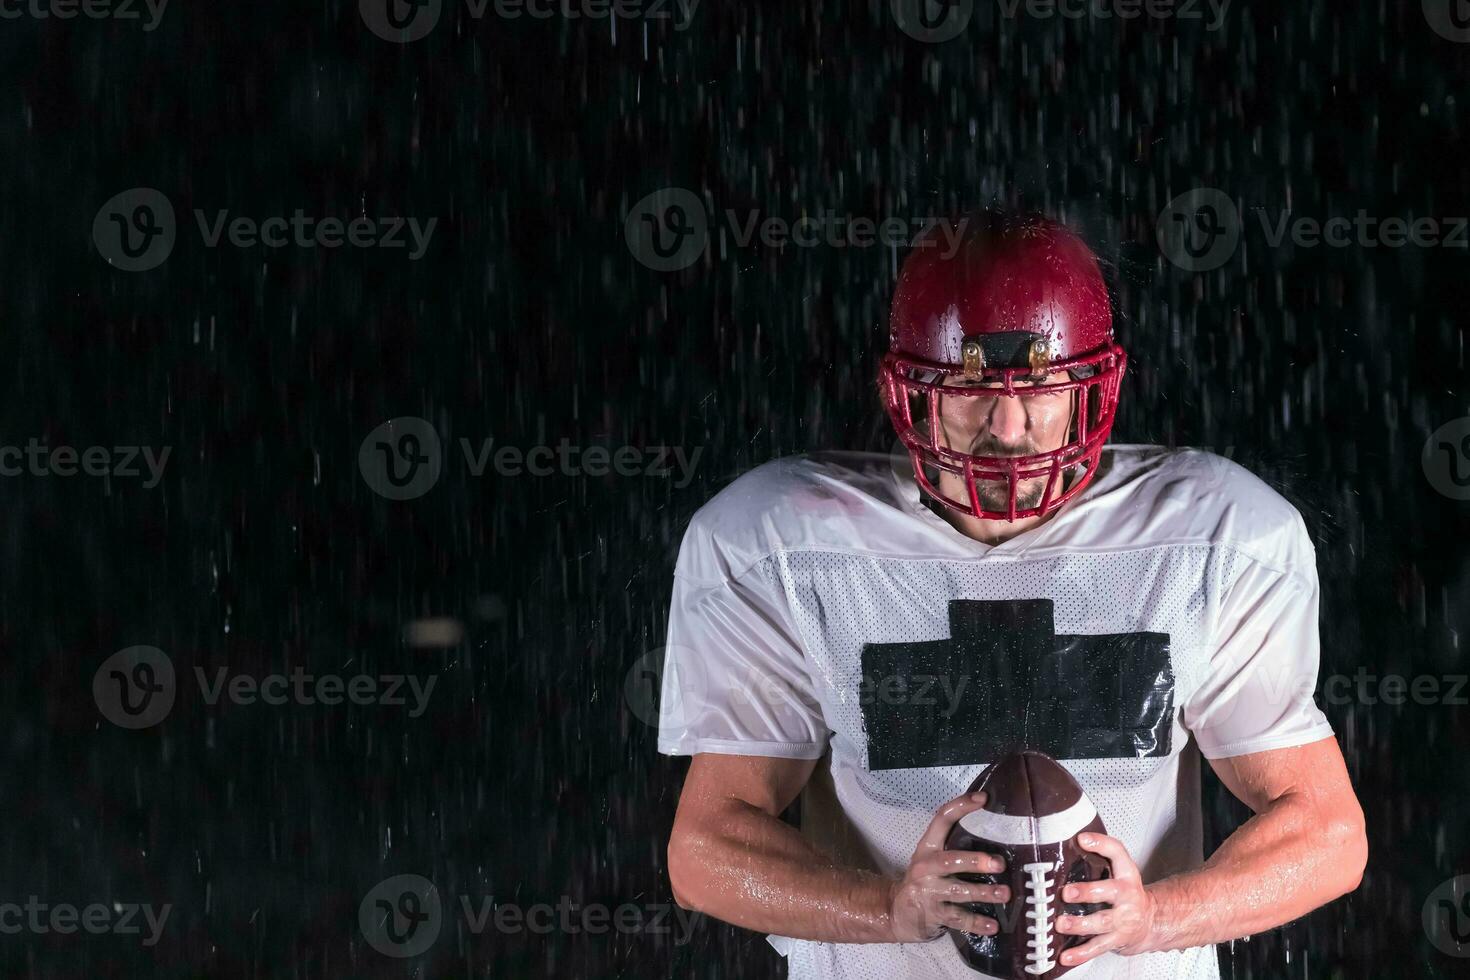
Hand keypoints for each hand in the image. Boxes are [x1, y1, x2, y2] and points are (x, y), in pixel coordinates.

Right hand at [887, 791, 1010, 942]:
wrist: (895, 911)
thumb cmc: (924, 880)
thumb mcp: (931, 859)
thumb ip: (955, 848)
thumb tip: (996, 837)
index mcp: (927, 847)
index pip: (942, 819)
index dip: (962, 806)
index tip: (984, 799)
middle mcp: (926, 867)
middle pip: (950, 860)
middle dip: (975, 861)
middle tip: (998, 864)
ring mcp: (928, 892)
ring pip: (958, 892)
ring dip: (983, 893)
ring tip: (1004, 894)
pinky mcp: (933, 915)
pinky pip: (958, 919)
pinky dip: (976, 923)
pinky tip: (992, 926)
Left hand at [1055, 832, 1157, 964]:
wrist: (1152, 922)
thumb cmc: (1126, 893)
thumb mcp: (1120, 871)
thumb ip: (1100, 856)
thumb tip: (1071, 841)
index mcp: (1126, 875)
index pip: (1118, 853)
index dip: (1101, 844)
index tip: (1082, 839)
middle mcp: (1127, 896)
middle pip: (1109, 892)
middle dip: (1087, 892)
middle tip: (1067, 892)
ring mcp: (1123, 920)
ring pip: (1101, 923)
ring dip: (1080, 924)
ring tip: (1061, 924)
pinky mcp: (1116, 940)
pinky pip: (1097, 948)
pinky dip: (1080, 954)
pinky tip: (1066, 956)